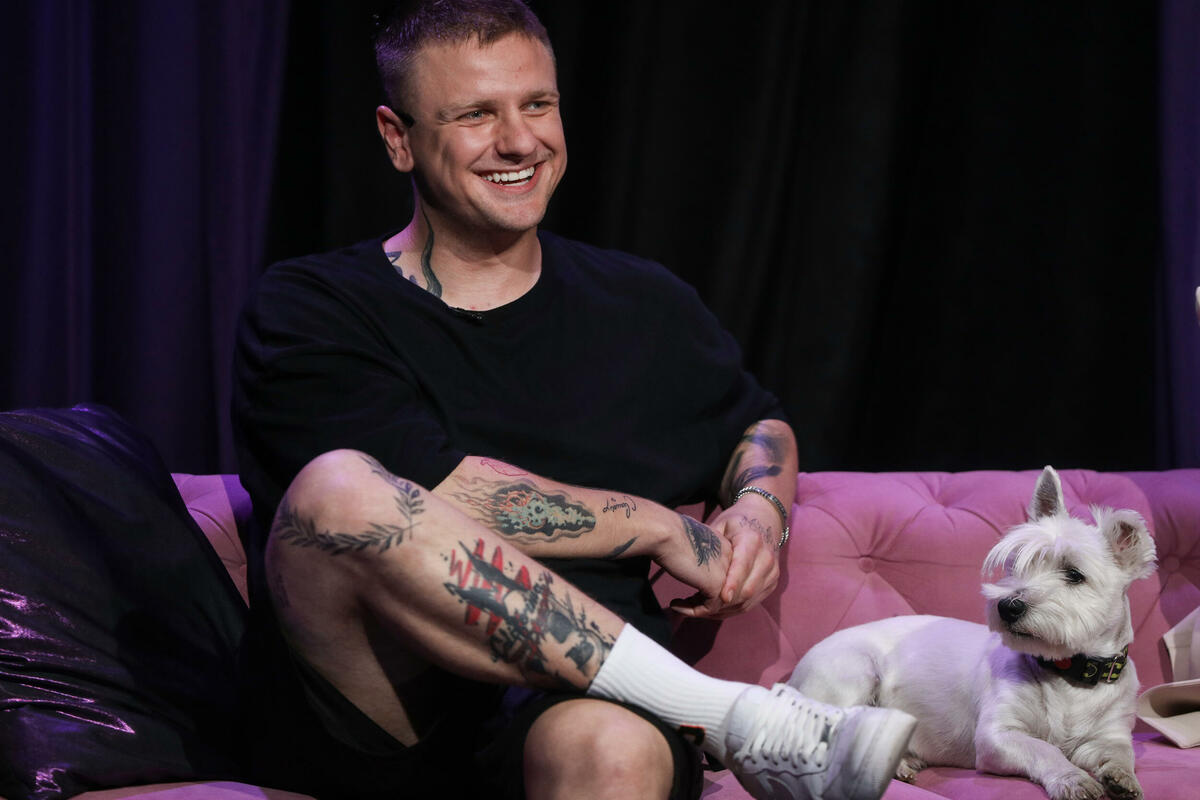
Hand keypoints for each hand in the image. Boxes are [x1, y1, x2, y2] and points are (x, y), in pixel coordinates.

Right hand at [655, 513, 733, 618]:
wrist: (665, 533)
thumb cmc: (669, 534)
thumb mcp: (690, 544)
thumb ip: (698, 557)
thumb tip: (691, 568)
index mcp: (724, 547)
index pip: (723, 574)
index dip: (706, 586)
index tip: (689, 591)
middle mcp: (730, 559)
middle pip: (724, 589)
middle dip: (705, 601)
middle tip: (685, 604)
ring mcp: (726, 573)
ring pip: (718, 602)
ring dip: (697, 608)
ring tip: (677, 606)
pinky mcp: (716, 586)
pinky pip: (709, 608)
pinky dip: (692, 611)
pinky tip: (675, 605)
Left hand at [703, 495, 780, 616]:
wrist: (765, 519)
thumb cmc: (737, 521)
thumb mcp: (721, 524)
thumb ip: (709, 542)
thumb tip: (686, 556)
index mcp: (752, 540)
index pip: (743, 565)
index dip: (733, 582)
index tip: (722, 596)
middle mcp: (766, 559)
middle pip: (747, 590)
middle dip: (720, 604)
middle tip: (691, 608)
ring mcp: (771, 573)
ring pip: (748, 601)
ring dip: (722, 611)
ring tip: (695, 611)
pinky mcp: (771, 583)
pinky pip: (751, 604)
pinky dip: (730, 610)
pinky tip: (711, 609)